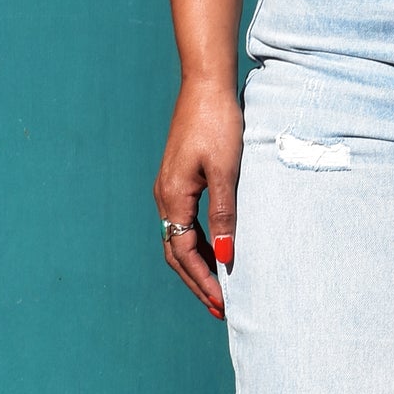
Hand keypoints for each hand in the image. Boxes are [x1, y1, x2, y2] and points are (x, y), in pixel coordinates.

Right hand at [155, 78, 241, 317]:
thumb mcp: (227, 171)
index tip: (223, 303)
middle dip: (197, 281)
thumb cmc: (219, 123)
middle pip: (177, 252)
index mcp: (173, 197)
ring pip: (179, 238)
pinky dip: (198, 244)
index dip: (203, 281)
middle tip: (219, 308)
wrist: (206, 86)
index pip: (185, 253)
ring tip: (218, 288)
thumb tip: (227, 257)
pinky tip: (216, 251)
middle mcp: (165, 196)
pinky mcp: (179, 179)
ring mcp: (169, 188)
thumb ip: (226, 215)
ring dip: (197, 265)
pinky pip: (184, 222)